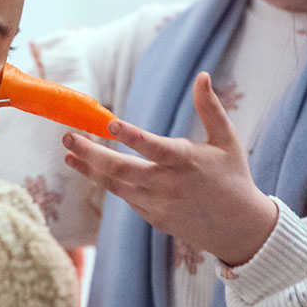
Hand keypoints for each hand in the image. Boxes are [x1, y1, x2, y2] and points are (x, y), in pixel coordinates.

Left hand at [62, 72, 277, 265]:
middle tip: (67, 137)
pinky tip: (90, 169)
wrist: (240, 230)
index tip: (110, 124)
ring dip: (89, 169)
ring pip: (116, 185)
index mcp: (186, 161)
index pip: (153, 147)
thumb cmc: (234, 178)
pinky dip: (107, 182)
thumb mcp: (227, 140)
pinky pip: (125, 197)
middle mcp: (168, 184)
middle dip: (91, 153)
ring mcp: (158, 204)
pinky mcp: (153, 217)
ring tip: (67, 154)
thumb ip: (210, 108)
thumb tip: (202, 76)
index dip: (131, 136)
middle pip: (121, 169)